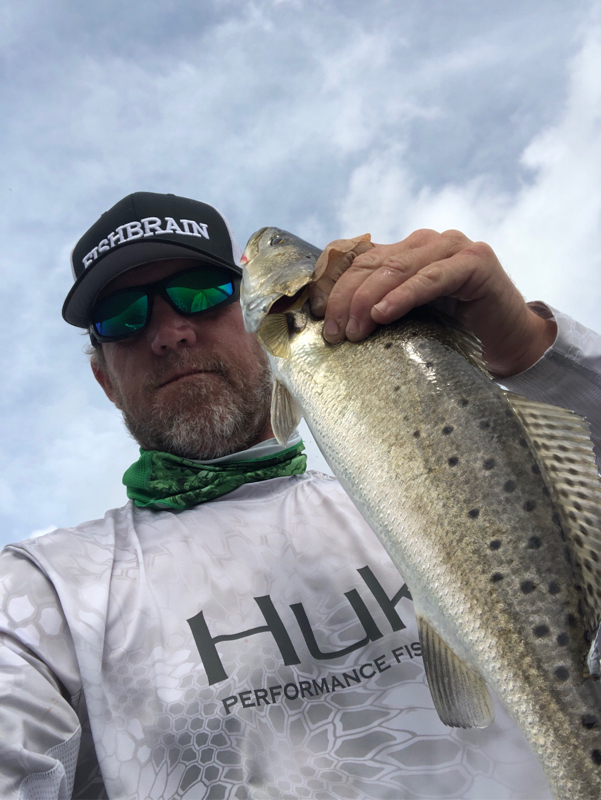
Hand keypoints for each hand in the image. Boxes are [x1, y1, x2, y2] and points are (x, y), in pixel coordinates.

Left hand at [309, 228, 556, 377]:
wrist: (506, 340)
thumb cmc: (452, 332)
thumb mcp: (405, 317)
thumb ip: (376, 308)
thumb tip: (329, 323)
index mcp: (403, 251)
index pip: (357, 258)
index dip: (333, 284)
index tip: (317, 315)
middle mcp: (423, 242)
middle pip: (371, 264)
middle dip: (346, 299)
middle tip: (335, 334)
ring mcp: (451, 246)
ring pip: (396, 268)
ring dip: (368, 300)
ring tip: (354, 331)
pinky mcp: (474, 262)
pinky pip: (431, 278)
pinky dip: (404, 295)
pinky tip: (383, 314)